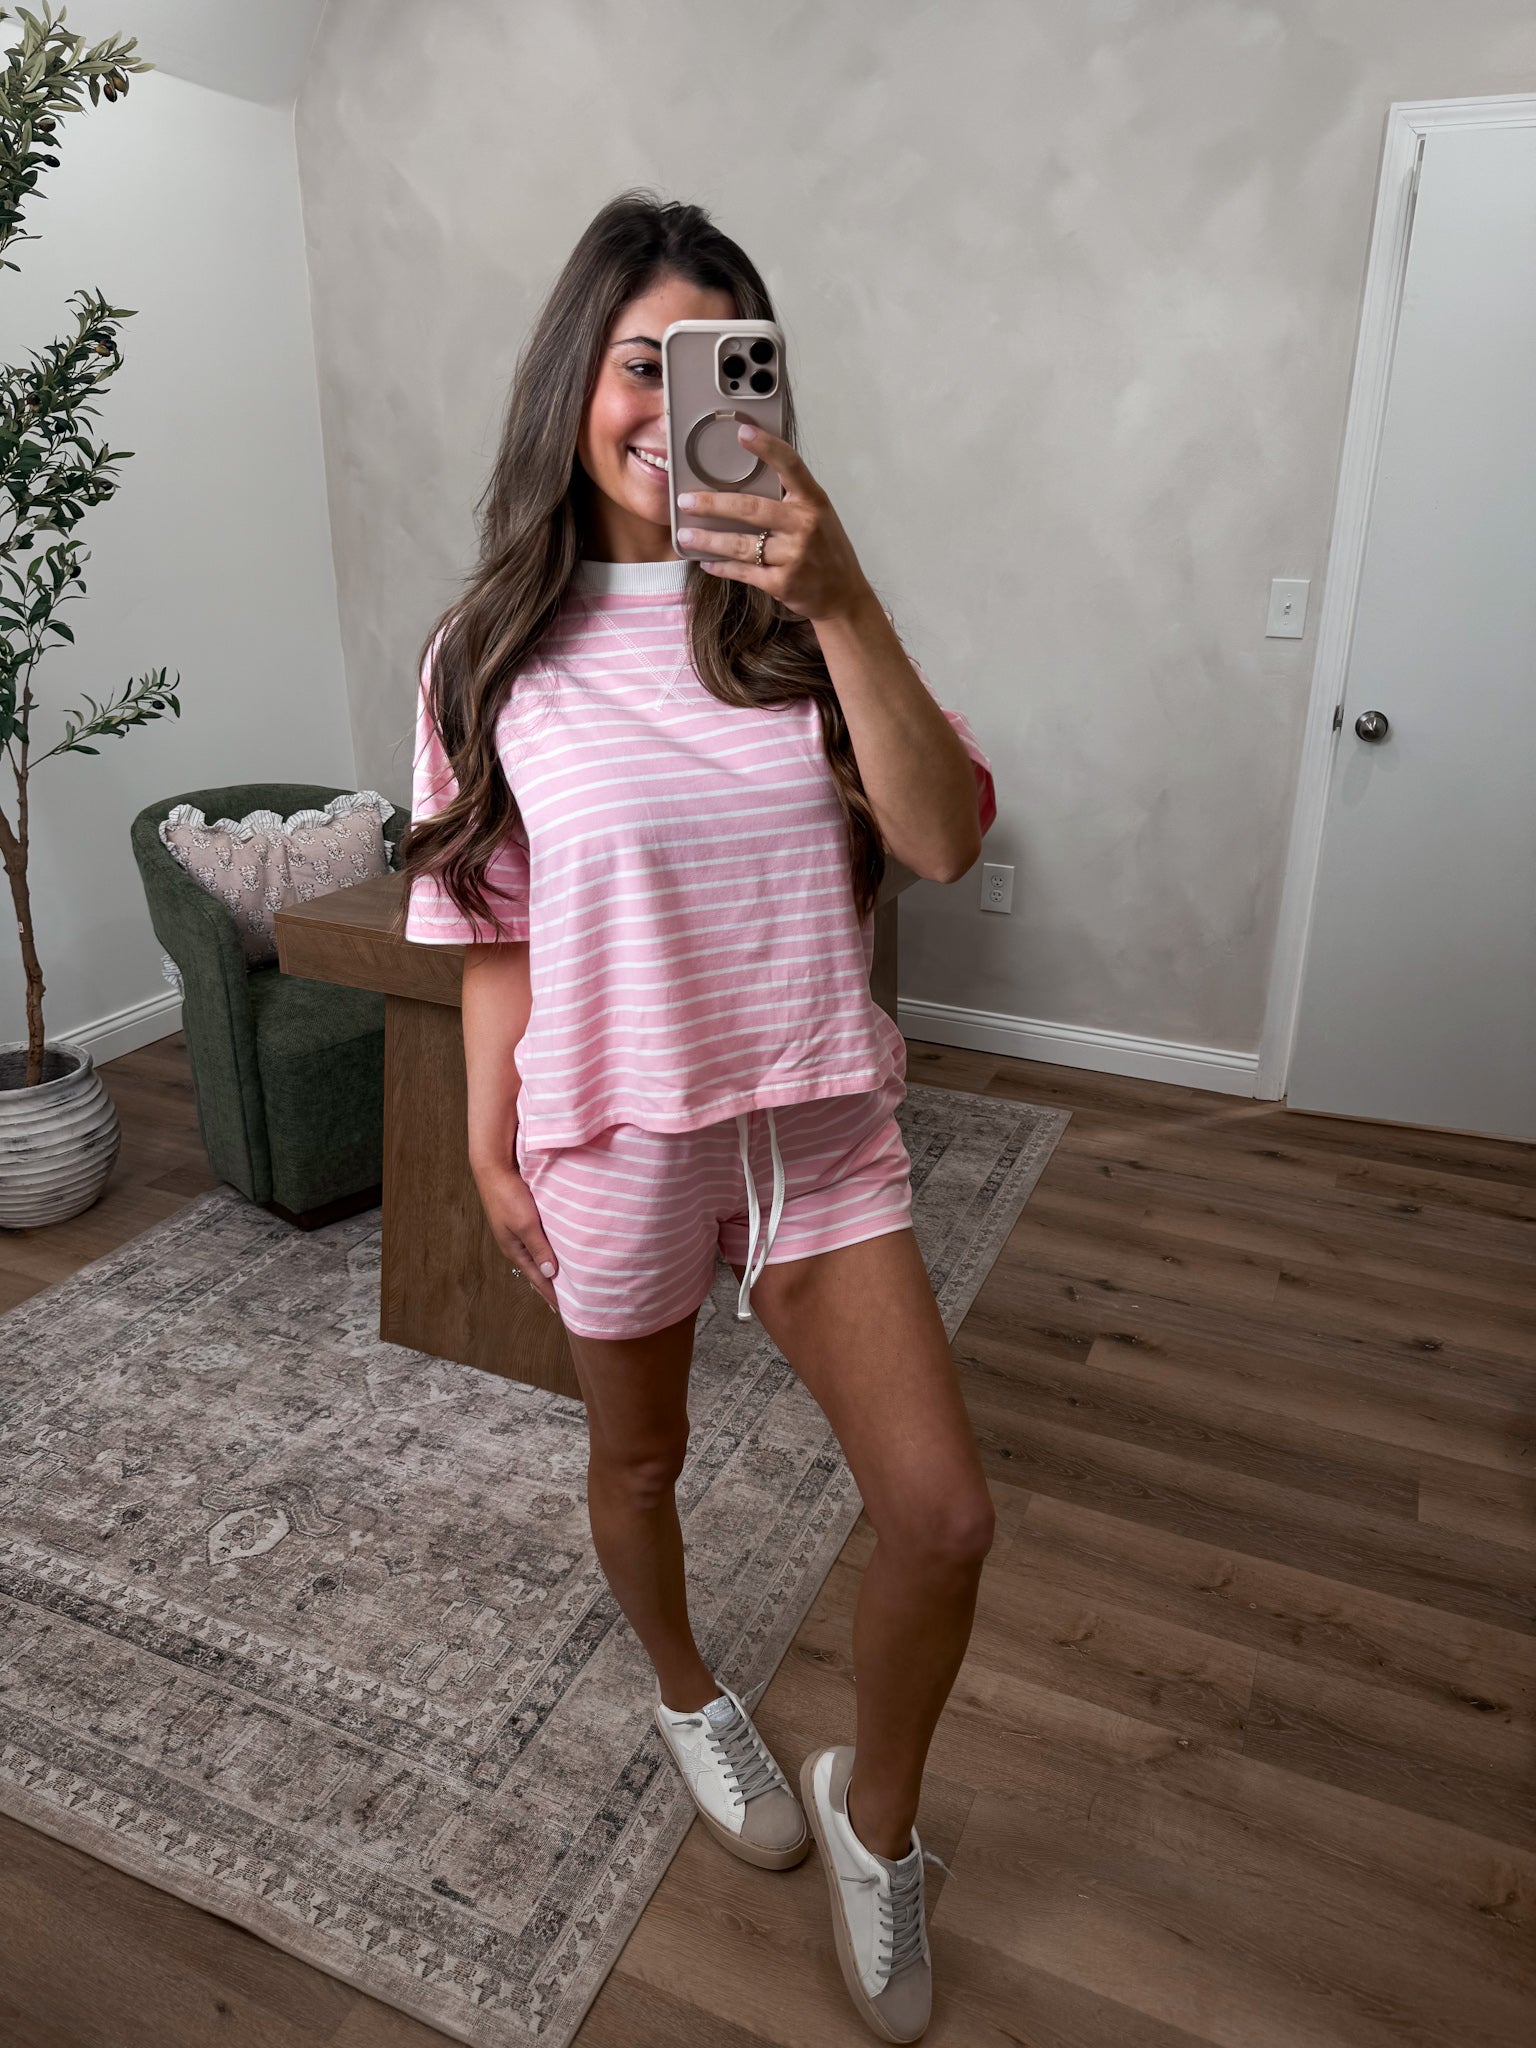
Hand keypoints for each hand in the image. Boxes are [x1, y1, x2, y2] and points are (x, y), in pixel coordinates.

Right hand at [472, 1156, 560, 1313]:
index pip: (539, 1279)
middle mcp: (516, 1244)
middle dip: (552, 1288)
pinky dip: (549, 1252)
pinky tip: (556, 1253)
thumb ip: (539, 1247)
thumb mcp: (526, 1223)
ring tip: (564, 1283)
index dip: (553, 1295)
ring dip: (551, 1270)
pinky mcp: (522, 1220)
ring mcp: (518, 1232)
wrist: (494, 1167)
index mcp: (515, 1250)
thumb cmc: (508, 1194)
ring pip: (539, 1257)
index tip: (568, 1310)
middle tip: (568, 1303)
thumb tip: (551, 1274)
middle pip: (538, 1271)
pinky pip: (539, 1243)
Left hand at [676, 423, 874, 624]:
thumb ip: (790, 500)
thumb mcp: (818, 516)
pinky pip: (743, 572)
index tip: (743, 432)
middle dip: (713, 504)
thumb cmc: (826, 550)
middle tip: (686, 500)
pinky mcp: (782, 584)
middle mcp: (805, 526)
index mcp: (813, 502)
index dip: (767, 447)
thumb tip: (746, 482)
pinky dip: (722, 567)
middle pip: (751, 508)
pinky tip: (706, 561)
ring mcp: (794, 556)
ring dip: (708, 539)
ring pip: (741, 545)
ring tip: (685, 534)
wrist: (843, 594)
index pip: (791, 466)